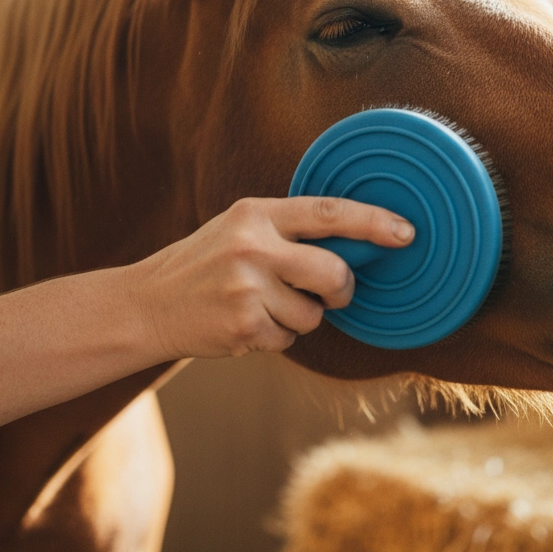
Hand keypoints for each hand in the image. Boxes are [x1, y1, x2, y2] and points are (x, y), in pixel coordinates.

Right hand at [125, 197, 413, 359]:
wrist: (146, 305)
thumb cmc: (203, 265)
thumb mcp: (239, 230)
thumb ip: (288, 232)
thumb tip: (356, 246)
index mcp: (255, 213)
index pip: (329, 213)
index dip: (374, 223)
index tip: (406, 233)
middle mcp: (253, 247)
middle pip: (333, 272)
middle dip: (341, 289)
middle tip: (329, 291)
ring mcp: (247, 288)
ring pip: (313, 314)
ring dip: (298, 318)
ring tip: (260, 305)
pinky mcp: (244, 326)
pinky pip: (289, 338)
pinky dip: (275, 336)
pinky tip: (244, 324)